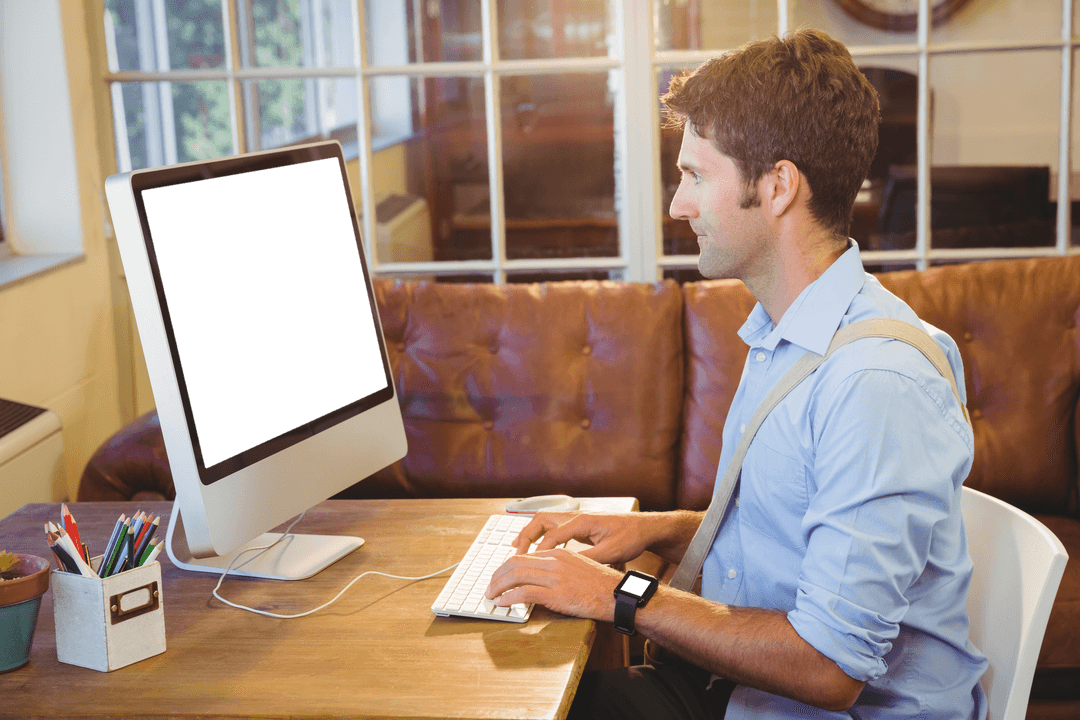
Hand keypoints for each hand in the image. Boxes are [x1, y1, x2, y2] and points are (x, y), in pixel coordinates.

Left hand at [484, 547, 624, 620]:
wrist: (618, 595)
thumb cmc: (601, 586)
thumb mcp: (578, 568)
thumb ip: (558, 570)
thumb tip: (538, 581)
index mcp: (559, 554)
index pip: (524, 556)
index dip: (506, 567)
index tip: (499, 577)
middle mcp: (555, 561)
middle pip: (515, 563)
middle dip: (497, 575)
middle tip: (489, 587)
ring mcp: (555, 577)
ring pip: (516, 575)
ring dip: (498, 586)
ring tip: (491, 596)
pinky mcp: (556, 594)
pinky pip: (524, 593)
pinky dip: (509, 598)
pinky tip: (503, 603)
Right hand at [511, 512, 653, 565]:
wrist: (644, 527)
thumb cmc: (630, 537)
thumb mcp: (611, 552)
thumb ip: (588, 558)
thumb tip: (567, 568)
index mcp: (582, 521)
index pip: (552, 534)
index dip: (538, 550)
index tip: (528, 565)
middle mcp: (576, 516)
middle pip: (541, 520)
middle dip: (526, 535)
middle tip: (515, 553)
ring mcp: (576, 519)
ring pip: (545, 521)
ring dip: (531, 533)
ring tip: (517, 549)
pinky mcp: (579, 525)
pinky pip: (553, 527)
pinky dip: (541, 536)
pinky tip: (537, 548)